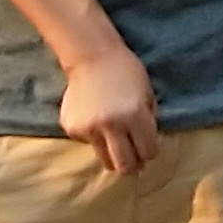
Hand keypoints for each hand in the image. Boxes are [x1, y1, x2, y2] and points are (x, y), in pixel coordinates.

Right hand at [60, 40, 160, 177]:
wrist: (91, 55)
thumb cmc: (125, 71)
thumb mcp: (147, 94)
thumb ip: (149, 122)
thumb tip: (147, 152)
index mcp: (135, 115)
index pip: (149, 152)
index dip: (150, 152)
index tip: (147, 148)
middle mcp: (111, 124)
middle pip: (125, 166)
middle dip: (133, 167)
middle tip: (134, 162)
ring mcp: (89, 128)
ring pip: (105, 159)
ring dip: (113, 154)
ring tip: (114, 139)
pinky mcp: (72, 128)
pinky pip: (89, 144)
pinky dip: (95, 138)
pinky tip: (95, 118)